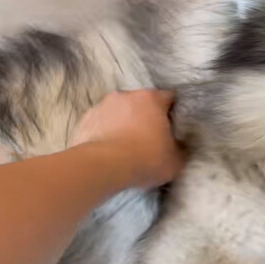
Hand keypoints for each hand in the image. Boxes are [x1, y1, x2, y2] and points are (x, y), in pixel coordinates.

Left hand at [70, 89, 185, 187]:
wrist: (102, 167)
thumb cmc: (145, 158)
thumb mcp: (175, 160)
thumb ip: (180, 149)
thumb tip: (180, 147)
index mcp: (151, 99)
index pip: (169, 98)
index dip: (173, 113)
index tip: (174, 128)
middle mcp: (126, 95)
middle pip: (141, 103)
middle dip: (146, 117)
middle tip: (150, 138)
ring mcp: (102, 106)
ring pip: (119, 112)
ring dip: (124, 123)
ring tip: (126, 146)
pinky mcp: (84, 120)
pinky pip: (101, 124)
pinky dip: (106, 133)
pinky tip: (109, 151)